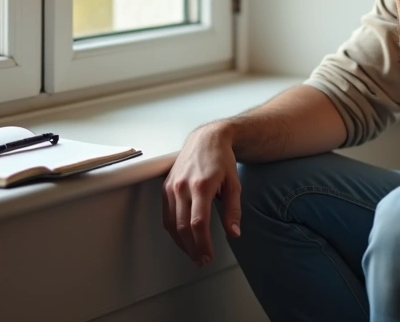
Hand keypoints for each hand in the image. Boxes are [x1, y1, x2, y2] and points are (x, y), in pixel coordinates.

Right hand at [161, 123, 241, 267]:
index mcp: (202, 186)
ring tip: (193, 253)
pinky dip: (173, 230)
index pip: (198, 223)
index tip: (208, 255)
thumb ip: (233, 210)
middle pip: (183, 226)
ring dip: (181, 242)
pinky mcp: (165, 187)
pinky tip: (182, 238)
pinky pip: (167, 214)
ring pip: (172, 223)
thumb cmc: (221, 159)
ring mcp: (172, 187)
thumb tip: (233, 233)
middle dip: (192, 248)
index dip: (202, 243)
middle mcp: (183, 187)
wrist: (207, 139)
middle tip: (201, 260)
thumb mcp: (234, 184)